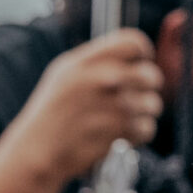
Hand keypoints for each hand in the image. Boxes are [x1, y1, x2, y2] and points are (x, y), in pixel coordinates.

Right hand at [10, 29, 163, 187]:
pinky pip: (147, 128)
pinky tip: (122, 132)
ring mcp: (112, 106)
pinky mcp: (119, 132)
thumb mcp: (65, 73)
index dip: (143, 53)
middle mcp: (101, 80)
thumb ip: (96, 61)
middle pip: (150, 74)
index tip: (140, 63)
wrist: (39, 149)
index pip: (134, 42)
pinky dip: (138, 133)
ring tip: (125, 116)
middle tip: (139, 94)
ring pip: (152, 104)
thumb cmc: (53, 111)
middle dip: (149, 86)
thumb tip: (133, 55)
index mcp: (86, 61)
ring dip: (144, 112)